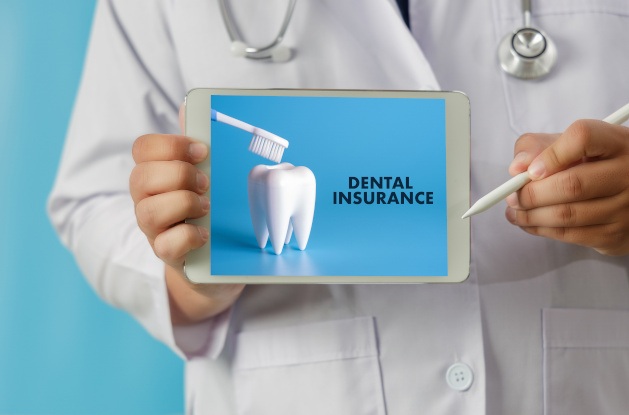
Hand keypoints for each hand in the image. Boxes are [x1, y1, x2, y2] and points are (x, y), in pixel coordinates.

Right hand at [129, 105, 243, 324]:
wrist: (213, 253)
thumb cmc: (206, 205)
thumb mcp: (205, 173)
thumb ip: (196, 144)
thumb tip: (189, 106)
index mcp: (155, 173)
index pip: (142, 149)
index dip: (170, 145)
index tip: (202, 151)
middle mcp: (146, 199)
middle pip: (141, 178)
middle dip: (178, 175)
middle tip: (206, 182)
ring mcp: (153, 229)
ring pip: (149, 212)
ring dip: (183, 204)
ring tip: (206, 207)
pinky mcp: (166, 254)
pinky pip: (165, 245)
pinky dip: (189, 236)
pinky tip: (205, 233)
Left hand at [505, 120, 628, 255]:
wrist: (627, 195)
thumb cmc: (590, 164)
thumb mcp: (568, 145)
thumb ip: (538, 146)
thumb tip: (517, 167)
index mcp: (617, 142)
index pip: (583, 138)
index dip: (550, 155)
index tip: (530, 170)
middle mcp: (627, 173)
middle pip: (571, 184)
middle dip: (531, 193)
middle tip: (512, 196)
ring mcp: (625, 207)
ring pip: (567, 214)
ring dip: (530, 215)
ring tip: (514, 212)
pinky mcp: (616, 234)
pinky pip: (570, 235)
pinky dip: (541, 229)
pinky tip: (529, 223)